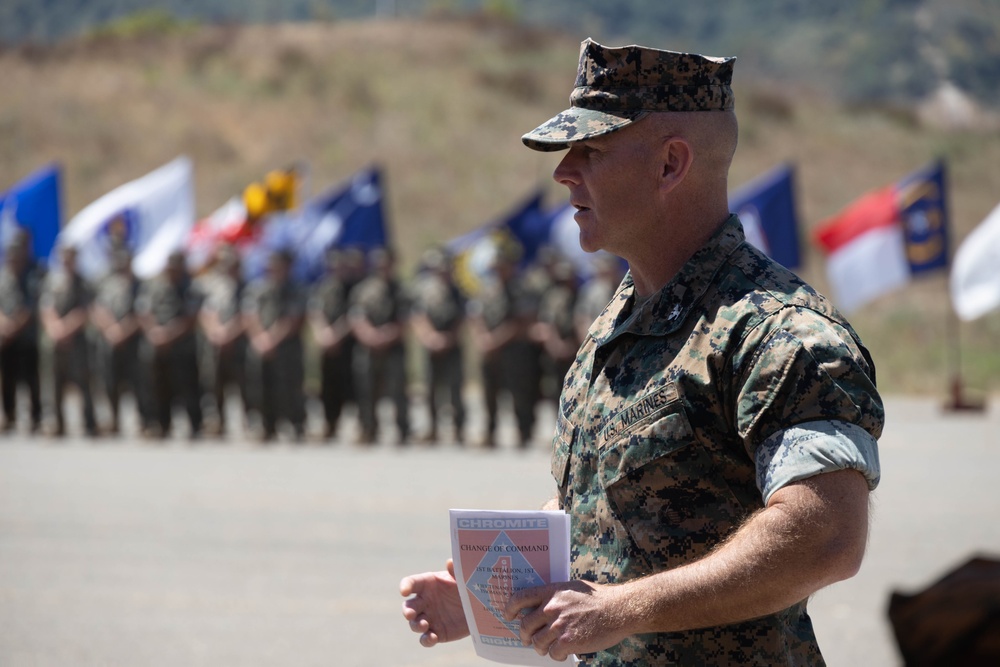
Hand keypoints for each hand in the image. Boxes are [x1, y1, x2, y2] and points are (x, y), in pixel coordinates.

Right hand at [400, 559, 469, 646]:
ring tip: (424, 625)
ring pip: (415, 623)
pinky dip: (426, 640)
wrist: (479, 606)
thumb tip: (450, 562)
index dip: (405, 586)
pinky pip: (426, 639)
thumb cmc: (467, 586)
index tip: (404, 591)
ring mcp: (429, 618)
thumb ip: (456, 571)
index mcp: (427, 584)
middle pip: (409, 606)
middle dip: (407, 610)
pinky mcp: (436, 633)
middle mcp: (424, 602)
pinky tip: (432, 638)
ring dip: (416, 625)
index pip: (411, 583)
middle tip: (410, 613)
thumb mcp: (463, 578)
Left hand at [504, 580, 629, 660]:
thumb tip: (541, 606)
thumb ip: (555, 596)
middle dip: (525, 635)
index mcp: (551, 592)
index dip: (510, 608)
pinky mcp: (568, 641)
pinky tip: (563, 652)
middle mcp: (551, 608)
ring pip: (538, 643)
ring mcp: (559, 625)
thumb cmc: (598, 598)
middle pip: (525, 625)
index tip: (508, 615)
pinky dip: (556, 655)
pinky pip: (553, 653)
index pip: (520, 598)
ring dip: (541, 648)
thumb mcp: (572, 588)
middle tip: (528, 640)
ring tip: (549, 648)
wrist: (618, 610)